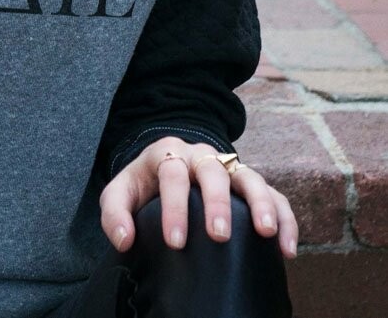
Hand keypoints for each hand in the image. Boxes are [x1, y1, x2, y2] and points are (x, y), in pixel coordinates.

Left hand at [99, 136, 297, 258]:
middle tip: (218, 236)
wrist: (168, 164)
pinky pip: (274, 194)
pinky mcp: (250, 182)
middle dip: (217, 203)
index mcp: (168, 153)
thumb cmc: (144, 184)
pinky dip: (285, 217)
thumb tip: (124, 241)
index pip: (172, 173)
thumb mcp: (122, 191)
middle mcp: (202, 156)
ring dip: (259, 203)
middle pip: (212, 171)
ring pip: (250, 176)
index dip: (174, 207)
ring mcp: (230, 166)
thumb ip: (114, 213)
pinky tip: (287, 248)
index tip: (175, 243)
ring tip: (266, 233)